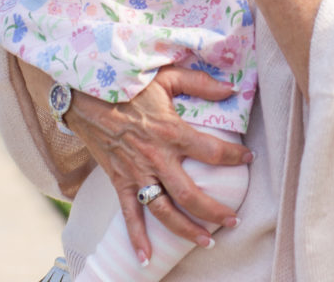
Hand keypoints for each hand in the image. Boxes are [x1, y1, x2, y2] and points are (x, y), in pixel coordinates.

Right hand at [18, 61, 250, 261]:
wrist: (85, 92)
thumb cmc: (128, 82)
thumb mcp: (167, 75)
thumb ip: (201, 83)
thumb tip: (231, 89)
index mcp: (171, 132)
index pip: (212, 151)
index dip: (234, 157)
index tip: (248, 160)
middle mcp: (156, 158)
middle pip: (191, 194)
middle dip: (215, 211)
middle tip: (233, 221)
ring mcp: (136, 172)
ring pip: (164, 211)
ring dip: (186, 230)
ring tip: (206, 242)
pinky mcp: (118, 180)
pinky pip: (128, 214)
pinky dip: (136, 238)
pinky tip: (146, 259)